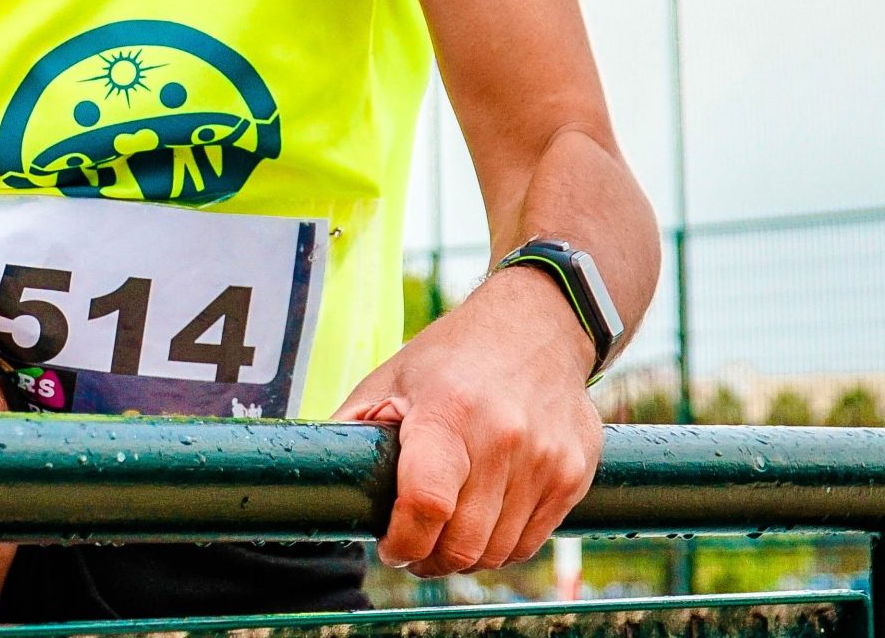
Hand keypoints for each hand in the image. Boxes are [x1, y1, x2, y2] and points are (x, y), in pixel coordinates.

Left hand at [334, 269, 604, 574]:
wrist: (538, 325)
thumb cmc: (453, 355)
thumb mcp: (392, 378)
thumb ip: (353, 427)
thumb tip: (310, 473)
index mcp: (448, 412)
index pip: (426, 503)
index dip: (402, 542)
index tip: (390, 546)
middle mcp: (504, 437)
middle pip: (464, 542)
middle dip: (429, 560)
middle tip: (413, 550)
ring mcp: (547, 458)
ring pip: (498, 552)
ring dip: (465, 557)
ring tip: (445, 536)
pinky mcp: (575, 473)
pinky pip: (531, 542)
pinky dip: (502, 547)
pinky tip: (482, 524)